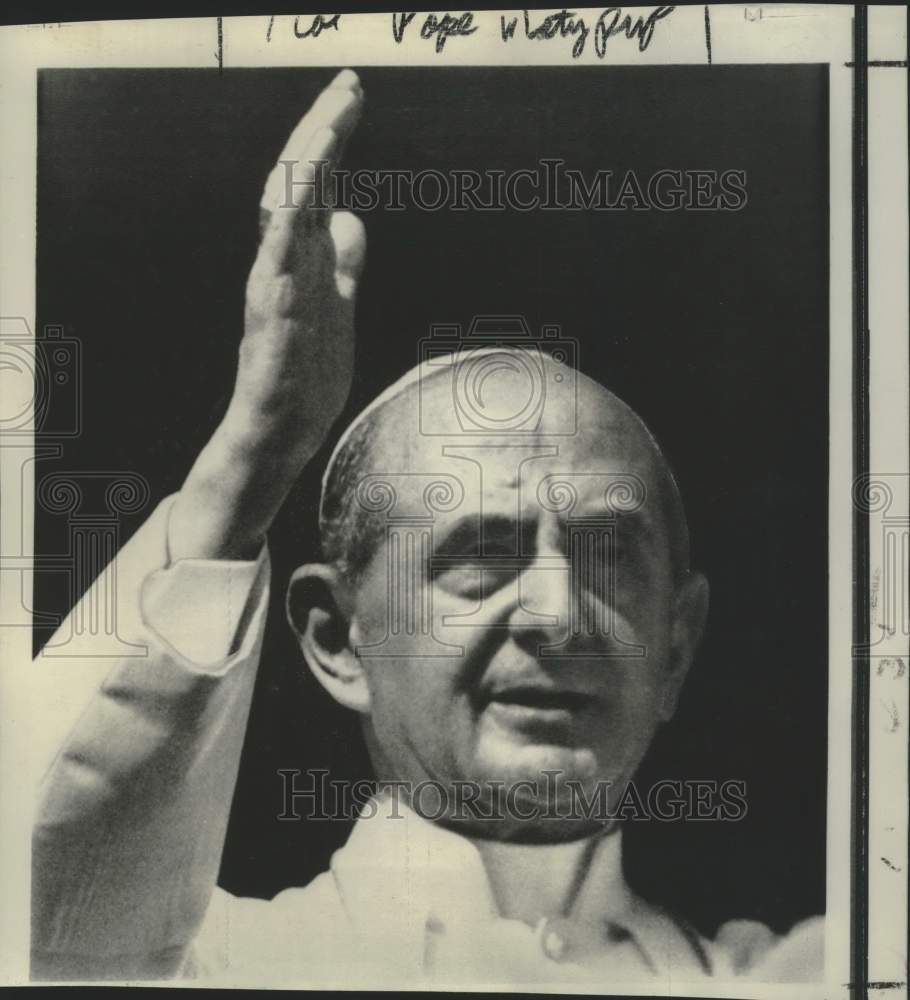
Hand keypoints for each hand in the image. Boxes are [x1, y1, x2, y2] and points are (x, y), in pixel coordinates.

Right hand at [231, 68, 364, 457]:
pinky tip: (304, 190)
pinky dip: (288, 222)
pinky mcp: (273, 314)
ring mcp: (276, 283)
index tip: (353, 96)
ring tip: (331, 122)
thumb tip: (351, 218)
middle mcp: (285, 258)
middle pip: (300, 180)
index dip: (334, 137)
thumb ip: (343, 262)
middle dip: (324, 131)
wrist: (283, 427)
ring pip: (284, 210)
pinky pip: (276, 260)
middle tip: (349, 87)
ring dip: (308, 163)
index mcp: (303, 254)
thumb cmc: (307, 371)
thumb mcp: (339, 303)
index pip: (316, 182)